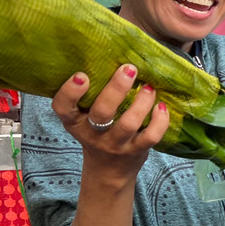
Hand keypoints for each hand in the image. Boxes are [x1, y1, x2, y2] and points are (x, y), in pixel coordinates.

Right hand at [54, 66, 168, 180]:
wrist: (109, 170)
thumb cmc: (97, 133)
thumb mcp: (85, 117)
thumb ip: (91, 95)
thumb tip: (110, 55)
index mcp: (75, 121)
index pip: (63, 108)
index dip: (70, 92)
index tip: (82, 75)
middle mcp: (93, 133)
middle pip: (102, 112)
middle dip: (116, 89)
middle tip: (129, 69)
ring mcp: (116, 144)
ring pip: (128, 124)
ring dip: (141, 103)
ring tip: (149, 87)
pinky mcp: (136, 150)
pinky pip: (150, 137)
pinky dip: (159, 121)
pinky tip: (162, 106)